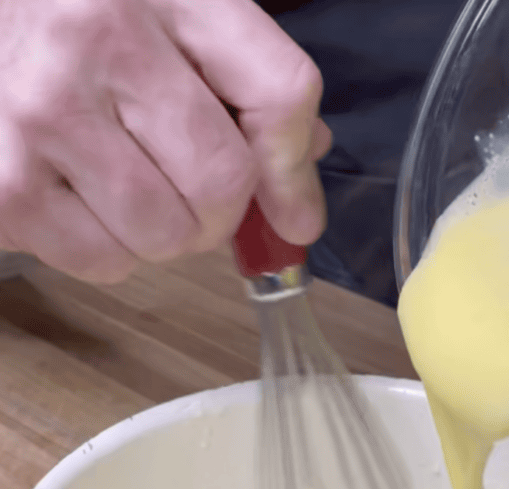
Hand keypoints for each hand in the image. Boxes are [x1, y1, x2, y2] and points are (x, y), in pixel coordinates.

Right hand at [0, 0, 331, 282]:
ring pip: (166, 236)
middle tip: (182, 189)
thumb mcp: (168, 16)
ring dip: (159, 234)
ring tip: (119, 185)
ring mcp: (45, 116)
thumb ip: (243, 86)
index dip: (294, 172)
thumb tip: (298, 182)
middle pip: (223, 183)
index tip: (292, 212)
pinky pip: (104, 262)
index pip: (278, 91)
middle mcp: (100, 43)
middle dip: (217, 211)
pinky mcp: (8, 188)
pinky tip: (76, 198)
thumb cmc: (72, 21)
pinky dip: (105, 250)